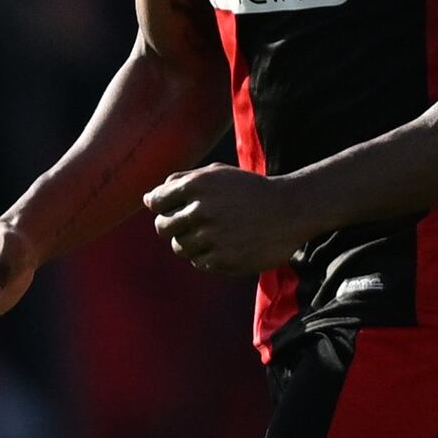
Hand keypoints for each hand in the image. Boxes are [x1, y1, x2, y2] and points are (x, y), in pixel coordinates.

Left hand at [144, 159, 317, 277]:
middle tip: (192, 224)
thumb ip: (181, 181)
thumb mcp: (217, 174)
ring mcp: (212, 237)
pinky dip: (208, 257)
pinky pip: (200, 262)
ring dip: (191, 243)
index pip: (157, 201)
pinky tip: (226, 245)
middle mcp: (201, 210)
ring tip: (214, 234)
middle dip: (171, 226)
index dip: (162, 206)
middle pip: (163, 227)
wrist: (289, 210)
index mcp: (197, 186)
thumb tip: (148, 199)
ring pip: (180, 248)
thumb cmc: (249, 190)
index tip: (175, 208)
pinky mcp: (223, 260)